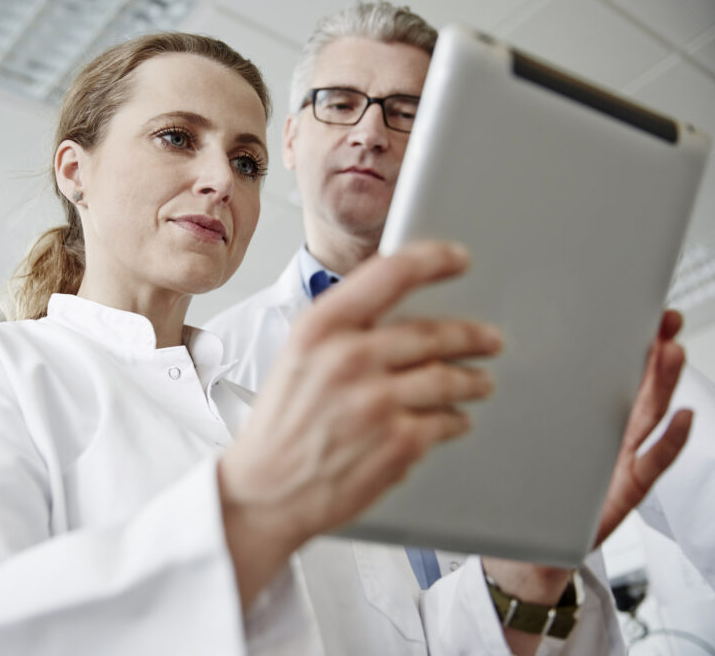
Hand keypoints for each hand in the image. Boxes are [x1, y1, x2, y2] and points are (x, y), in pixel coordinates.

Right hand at [218, 240, 503, 606]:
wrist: (264, 492)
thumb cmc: (279, 427)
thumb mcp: (297, 359)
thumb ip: (344, 331)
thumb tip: (402, 315)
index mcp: (320, 329)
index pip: (391, 274)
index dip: (434, 261)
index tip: (458, 259)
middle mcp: (349, 358)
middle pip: (433, 333)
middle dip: (471, 336)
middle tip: (488, 339)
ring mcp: (377, 402)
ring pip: (449, 379)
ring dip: (472, 380)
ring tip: (480, 382)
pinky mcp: (399, 444)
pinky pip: (447, 422)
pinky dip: (456, 420)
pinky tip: (455, 420)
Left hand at [482, 311, 690, 654]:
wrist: (522, 546)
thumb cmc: (519, 488)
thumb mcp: (512, 436)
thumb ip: (511, 401)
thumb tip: (479, 350)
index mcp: (575, 415)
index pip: (601, 368)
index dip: (620, 338)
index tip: (631, 306)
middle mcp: (602, 432)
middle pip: (633, 383)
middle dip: (651, 349)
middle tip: (662, 318)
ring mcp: (617, 458)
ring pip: (646, 414)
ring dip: (663, 383)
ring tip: (672, 352)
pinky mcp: (623, 489)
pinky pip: (651, 462)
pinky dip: (671, 441)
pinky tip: (683, 419)